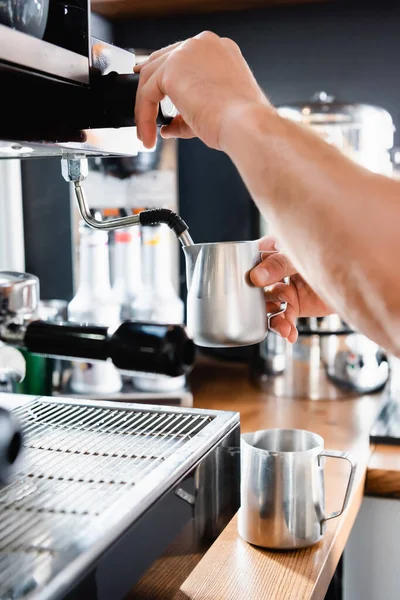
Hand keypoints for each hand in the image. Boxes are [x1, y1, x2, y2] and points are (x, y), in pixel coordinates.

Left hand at [133, 31, 270, 149]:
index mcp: (219, 51)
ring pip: (152, 78)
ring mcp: (187, 52)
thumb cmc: (240, 122)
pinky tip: (149, 135)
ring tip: (146, 135)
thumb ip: (187, 115)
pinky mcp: (172, 69)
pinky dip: (144, 116)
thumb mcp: (213, 112)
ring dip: (145, 109)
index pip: (182, 60)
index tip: (155, 101)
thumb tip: (168, 127)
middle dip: (149, 90)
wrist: (245, 125)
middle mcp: (203, 45)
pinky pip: (147, 93)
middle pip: (162, 61)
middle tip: (142, 116)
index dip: (166, 80)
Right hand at [250, 237, 332, 342]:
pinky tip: (289, 334)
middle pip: (256, 288)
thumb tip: (256, 277)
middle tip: (263, 309)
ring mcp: (285, 289)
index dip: (245, 273)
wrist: (358, 272)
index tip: (245, 284)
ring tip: (283, 327)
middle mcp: (275, 271)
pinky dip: (286, 327)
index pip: (251, 261)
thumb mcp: (300, 255)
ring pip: (269, 306)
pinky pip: (285, 318)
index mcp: (272, 250)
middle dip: (257, 302)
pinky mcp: (296, 305)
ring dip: (273, 318)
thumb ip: (279, 265)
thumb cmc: (329, 250)